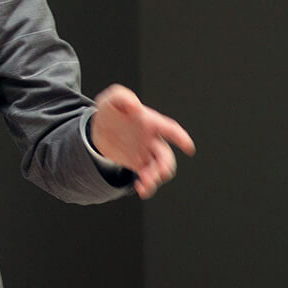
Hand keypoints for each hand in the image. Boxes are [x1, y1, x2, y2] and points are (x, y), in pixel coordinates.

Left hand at [90, 84, 195, 198]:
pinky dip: (147, 185)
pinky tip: (141, 189)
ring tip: (145, 182)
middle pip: (166, 155)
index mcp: (151, 122)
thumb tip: (135, 106)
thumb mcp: (111, 100)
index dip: (180, 137)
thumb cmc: (110, 110)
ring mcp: (147, 153)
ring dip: (156, 177)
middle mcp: (153, 139)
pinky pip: (147, 177)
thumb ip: (122, 97)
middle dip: (166, 165)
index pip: (169, 128)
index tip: (188, 147)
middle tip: (160, 172)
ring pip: (159, 169)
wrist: (98, 128)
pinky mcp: (138, 164)